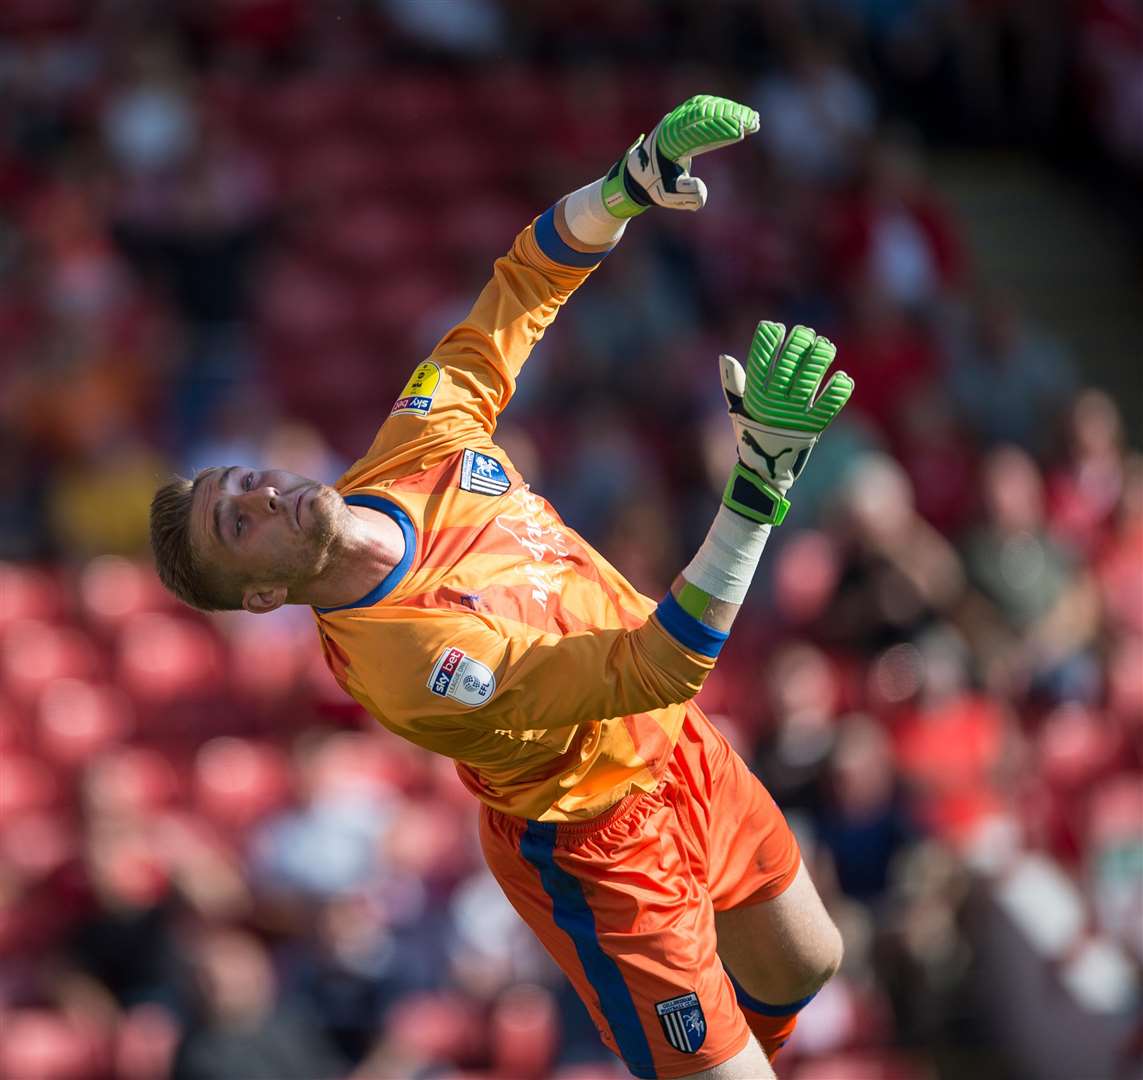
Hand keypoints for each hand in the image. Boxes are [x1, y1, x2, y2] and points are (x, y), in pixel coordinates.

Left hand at [602, 95, 759, 217]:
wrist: (639, 173)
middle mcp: (670, 125)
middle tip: (754, 122)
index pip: (695, 132)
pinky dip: (724, 110)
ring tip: (754, 120)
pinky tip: (743, 117)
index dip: (719, 131)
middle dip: (730, 116)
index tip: (741, 132)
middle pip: (702, 113)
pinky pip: (706, 108)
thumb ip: (686, 195)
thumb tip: (702, 191)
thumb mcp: (668, 196)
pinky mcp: (683, 116)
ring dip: (730, 111)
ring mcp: (676, 118)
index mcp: (666, 144)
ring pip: (706, 107)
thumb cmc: (656, 186)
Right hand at [720, 322, 853, 524]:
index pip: (760, 360)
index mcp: (754, 396)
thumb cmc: (751, 434)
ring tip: (826, 346)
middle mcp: (773, 403)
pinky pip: (829, 405)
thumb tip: (725, 357)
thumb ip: (733, 384)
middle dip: (799, 342)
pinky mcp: (813, 428)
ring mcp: (793, 415)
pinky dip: (837, 391)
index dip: (768, 339)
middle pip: (789, 363)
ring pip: (810, 378)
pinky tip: (842, 377)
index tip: (776, 328)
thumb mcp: (738, 409)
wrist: (765, 471)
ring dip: (820, 358)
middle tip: (806, 333)